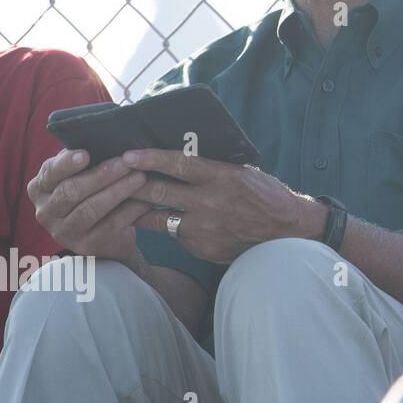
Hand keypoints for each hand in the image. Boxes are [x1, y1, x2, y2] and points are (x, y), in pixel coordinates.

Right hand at [26, 149, 150, 265]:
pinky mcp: (87, 246)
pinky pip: (111, 225)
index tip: (86, 153)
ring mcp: (64, 232)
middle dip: (101, 175)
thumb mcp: (84, 175)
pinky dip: (130, 210)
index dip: (67, 163)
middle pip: (71, 191)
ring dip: (118, 190)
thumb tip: (103, 136)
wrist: (110, 236)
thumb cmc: (94, 194)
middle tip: (126, 163)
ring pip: (90, 209)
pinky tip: (146, 200)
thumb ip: (86, 159)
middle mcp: (45, 212)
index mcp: (40, 188)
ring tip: (140, 177)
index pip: (50, 173)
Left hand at [123, 148, 326, 262]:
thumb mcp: (244, 174)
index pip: (178, 164)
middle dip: (132, 184)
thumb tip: (182, 159)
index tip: (129, 154)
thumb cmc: (267, 197)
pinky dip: (168, 227)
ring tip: (126, 202)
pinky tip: (162, 222)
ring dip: (139, 209)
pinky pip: (175, 235)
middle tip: (115, 176)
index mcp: (223, 177)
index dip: (150, 158)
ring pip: (157, 218)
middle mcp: (210, 202)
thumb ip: (214, 169)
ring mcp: (204, 228)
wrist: (288, 232)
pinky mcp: (202, 247)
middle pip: (158, 192)